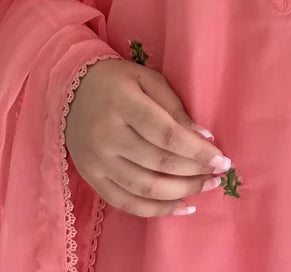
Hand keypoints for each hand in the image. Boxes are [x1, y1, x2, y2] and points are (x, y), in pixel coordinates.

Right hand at [64, 58, 231, 217]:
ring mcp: (97, 161)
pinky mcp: (92, 178)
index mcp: (123, 104)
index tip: (221, 158)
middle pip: (158, 163)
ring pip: (144, 188)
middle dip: (194, 172)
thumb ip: (174, 106)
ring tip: (206, 188)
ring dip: (181, 193)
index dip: (196, 150)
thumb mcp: (147, 79)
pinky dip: (155, 211)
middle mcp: (107, 136)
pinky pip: (126, 203)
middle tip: (219, 174)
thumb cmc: (116, 81)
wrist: (69, 90)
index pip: (166, 134)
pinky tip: (181, 207)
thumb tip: (202, 136)